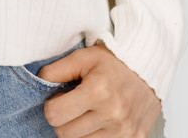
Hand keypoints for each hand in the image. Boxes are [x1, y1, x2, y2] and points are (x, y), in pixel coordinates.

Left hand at [36, 40, 161, 136]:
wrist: (149, 69)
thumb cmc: (115, 62)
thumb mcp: (84, 57)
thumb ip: (57, 69)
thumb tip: (38, 82)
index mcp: (98, 92)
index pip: (55, 115)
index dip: (51, 106)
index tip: (59, 98)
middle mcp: (112, 115)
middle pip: (65, 134)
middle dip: (63, 120)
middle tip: (72, 105)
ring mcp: (124, 132)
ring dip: (79, 130)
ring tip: (88, 112)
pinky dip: (95, 137)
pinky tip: (99, 122)